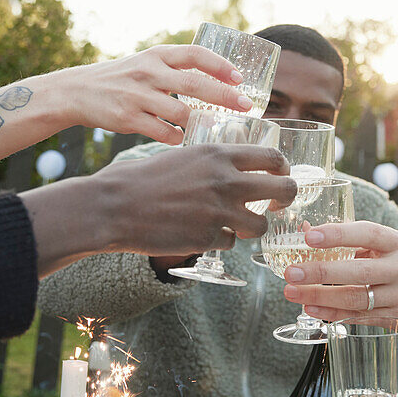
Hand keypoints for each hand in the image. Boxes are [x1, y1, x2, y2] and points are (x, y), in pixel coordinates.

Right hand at [22, 143, 296, 274]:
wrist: (112, 206)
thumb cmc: (138, 179)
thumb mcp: (180, 155)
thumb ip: (210, 161)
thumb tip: (231, 166)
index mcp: (218, 154)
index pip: (273, 157)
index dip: (283, 169)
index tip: (280, 177)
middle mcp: (225, 180)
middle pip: (283, 189)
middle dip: (285, 200)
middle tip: (276, 206)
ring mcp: (218, 211)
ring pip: (261, 225)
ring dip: (252, 227)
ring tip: (236, 226)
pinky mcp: (207, 238)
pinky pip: (230, 243)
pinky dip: (221, 241)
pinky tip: (202, 234)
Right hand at [26, 44, 256, 144]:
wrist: (76, 91)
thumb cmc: (121, 79)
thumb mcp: (147, 63)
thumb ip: (176, 69)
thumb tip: (220, 81)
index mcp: (157, 54)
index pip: (195, 54)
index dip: (220, 65)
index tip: (240, 78)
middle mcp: (148, 71)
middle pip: (195, 83)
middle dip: (224, 96)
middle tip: (245, 106)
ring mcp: (137, 95)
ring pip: (181, 112)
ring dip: (200, 123)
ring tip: (211, 128)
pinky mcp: (127, 118)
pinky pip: (163, 132)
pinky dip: (177, 138)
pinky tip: (181, 139)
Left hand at [280, 221, 397, 340]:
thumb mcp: (393, 245)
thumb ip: (355, 241)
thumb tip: (307, 233)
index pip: (368, 234)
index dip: (338, 234)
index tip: (309, 236)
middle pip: (358, 272)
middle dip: (320, 273)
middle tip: (291, 273)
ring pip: (355, 299)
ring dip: (321, 297)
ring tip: (293, 293)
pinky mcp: (397, 320)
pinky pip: (360, 318)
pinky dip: (334, 315)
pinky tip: (312, 310)